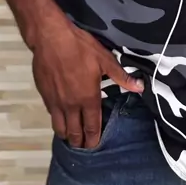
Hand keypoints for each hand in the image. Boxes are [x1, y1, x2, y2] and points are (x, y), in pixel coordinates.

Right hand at [31, 14, 142, 148]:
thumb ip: (121, 76)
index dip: (94, 139)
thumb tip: (140, 87)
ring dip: (67, 134)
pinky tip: (60, 116)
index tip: (95, 146)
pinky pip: (51, 115)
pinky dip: (57, 120)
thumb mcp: (104, 59)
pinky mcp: (44, 96)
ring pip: (60, 128)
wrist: (51, 38)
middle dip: (80, 142)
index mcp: (88, 98)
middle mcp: (71, 105)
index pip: (91, 127)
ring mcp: (56, 102)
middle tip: (84, 145)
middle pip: (74, 133)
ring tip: (72, 135)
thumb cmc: (80, 47)